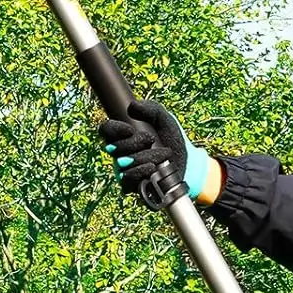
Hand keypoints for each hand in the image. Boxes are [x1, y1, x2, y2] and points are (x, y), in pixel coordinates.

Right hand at [97, 100, 211, 204]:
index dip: (114, 129)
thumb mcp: (165, 120)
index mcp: (123, 135)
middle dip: (135, 142)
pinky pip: (126, 180)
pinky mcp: (132, 185)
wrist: (187, 162)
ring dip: (144, 157)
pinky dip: (140, 172)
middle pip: (113, 147)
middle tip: (151, 140)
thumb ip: (151, 108)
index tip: (130, 129)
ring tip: (163, 154)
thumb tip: (132, 106)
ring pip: (122, 164)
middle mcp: (120, 153)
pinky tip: (153, 168)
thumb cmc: (171, 139)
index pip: (105, 130)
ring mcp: (124, 170)